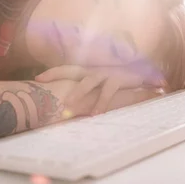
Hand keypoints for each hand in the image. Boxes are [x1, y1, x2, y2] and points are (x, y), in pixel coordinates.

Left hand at [36, 65, 162, 114]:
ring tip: (68, 107)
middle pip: (72, 70)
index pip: (67, 69)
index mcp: (89, 70)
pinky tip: (95, 114)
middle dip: (56, 76)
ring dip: (77, 94)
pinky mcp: (118, 78)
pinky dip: (101, 103)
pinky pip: (107, 91)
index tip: (37, 78)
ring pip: (88, 81)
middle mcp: (95, 69)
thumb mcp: (105, 85)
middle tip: (40, 84)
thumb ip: (92, 93)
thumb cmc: (122, 81)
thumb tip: (74, 105)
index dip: (52, 72)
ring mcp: (106, 72)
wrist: (147, 72)